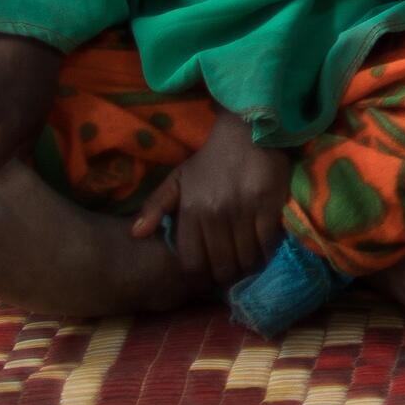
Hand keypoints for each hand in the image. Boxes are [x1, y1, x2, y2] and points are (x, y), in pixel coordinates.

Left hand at [135, 111, 291, 283]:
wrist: (246, 132)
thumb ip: (155, 206)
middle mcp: (215, 214)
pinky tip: (265, 249)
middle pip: (221, 264)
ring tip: (249, 261)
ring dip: (247, 264)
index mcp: (191, 210)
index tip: (209, 268)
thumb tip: (136, 234)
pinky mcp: (268, 205)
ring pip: (245, 257)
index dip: (201, 271)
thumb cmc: (209, 160)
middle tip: (232, 268)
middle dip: (226, 272)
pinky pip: (267, 242)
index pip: (193, 261)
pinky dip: (266, 251)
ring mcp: (243, 210)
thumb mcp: (177, 179)